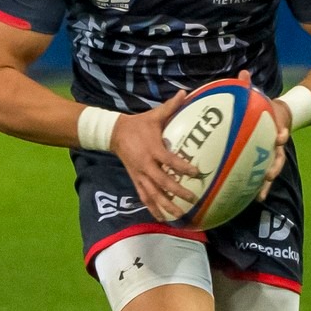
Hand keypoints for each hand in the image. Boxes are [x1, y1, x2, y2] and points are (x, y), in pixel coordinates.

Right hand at [111, 89, 199, 222]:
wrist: (113, 134)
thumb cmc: (138, 124)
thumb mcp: (154, 115)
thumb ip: (171, 106)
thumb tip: (186, 92)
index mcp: (152, 149)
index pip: (169, 160)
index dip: (182, 167)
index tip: (196, 172)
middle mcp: (146, 165)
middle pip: (162, 182)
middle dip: (177, 192)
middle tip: (193, 198)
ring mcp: (140, 175)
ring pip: (153, 194)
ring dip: (166, 205)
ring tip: (179, 215)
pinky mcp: (135, 180)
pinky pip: (144, 197)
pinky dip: (153, 208)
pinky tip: (163, 218)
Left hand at [251, 71, 289, 201]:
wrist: (277, 117)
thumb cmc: (264, 107)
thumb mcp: (258, 96)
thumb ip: (249, 86)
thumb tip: (243, 72)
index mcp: (276, 129)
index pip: (281, 132)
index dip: (281, 134)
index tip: (281, 136)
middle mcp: (275, 145)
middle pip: (278, 158)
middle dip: (274, 167)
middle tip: (269, 175)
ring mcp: (271, 156)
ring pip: (271, 171)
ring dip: (266, 183)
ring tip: (261, 195)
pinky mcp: (263, 163)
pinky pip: (259, 176)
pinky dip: (256, 187)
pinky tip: (250, 198)